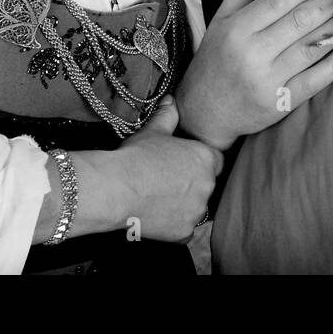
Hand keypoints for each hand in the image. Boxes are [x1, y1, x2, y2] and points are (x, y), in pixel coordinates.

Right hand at [103, 96, 221, 242]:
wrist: (116, 189)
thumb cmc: (135, 158)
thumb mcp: (153, 131)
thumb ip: (168, 116)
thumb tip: (171, 101)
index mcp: (206, 159)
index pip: (216, 160)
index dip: (199, 162)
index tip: (184, 164)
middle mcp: (207, 185)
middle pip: (206, 184)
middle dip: (191, 183)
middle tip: (167, 180)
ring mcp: (197, 211)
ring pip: (195, 207)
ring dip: (183, 204)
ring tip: (159, 197)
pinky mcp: (184, 232)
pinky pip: (184, 229)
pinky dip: (173, 224)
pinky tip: (157, 213)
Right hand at [176, 0, 332, 149]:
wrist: (204, 110)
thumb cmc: (216, 57)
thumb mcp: (222, 18)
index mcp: (237, 29)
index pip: (277, 2)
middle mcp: (252, 53)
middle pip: (299, 22)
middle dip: (329, 3)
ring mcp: (267, 80)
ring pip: (310, 48)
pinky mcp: (279, 103)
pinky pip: (313, 82)